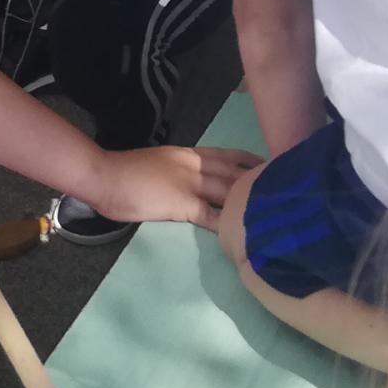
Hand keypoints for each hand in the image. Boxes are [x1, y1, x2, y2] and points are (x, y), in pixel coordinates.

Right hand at [90, 140, 261, 228]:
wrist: (103, 175)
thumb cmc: (122, 171)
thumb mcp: (156, 162)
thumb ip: (176, 169)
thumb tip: (186, 180)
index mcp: (186, 154)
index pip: (226, 155)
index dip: (249, 160)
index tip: (268, 164)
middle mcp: (194, 165)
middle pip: (235, 172)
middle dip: (259, 179)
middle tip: (283, 185)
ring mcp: (190, 184)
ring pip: (229, 191)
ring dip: (250, 200)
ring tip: (272, 209)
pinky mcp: (183, 204)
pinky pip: (212, 216)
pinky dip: (228, 224)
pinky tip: (242, 233)